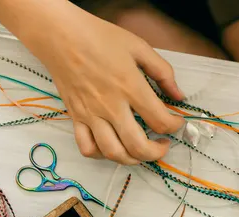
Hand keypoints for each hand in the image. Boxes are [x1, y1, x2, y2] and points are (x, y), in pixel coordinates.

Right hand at [23, 2, 184, 163]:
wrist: (60, 35)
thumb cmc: (100, 37)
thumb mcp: (139, 47)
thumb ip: (163, 72)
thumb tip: (179, 96)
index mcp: (130, 87)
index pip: (160, 120)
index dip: (174, 126)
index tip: (176, 122)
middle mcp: (111, 106)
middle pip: (138, 146)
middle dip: (157, 152)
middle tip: (163, 144)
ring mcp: (91, 115)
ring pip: (113, 153)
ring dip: (133, 159)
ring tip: (141, 151)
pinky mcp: (76, 118)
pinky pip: (87, 148)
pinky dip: (102, 155)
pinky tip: (113, 147)